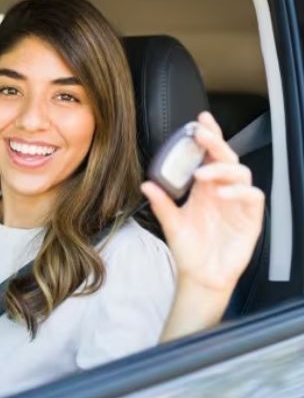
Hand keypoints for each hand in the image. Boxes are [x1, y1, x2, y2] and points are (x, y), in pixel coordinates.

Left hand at [142, 112, 264, 295]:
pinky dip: (238, 190)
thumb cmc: (189, 249)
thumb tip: (146, 184)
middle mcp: (222, 190)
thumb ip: (162, 204)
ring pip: (241, 172)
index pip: (208, 156)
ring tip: (202, 173)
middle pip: (225, 157)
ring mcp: (238, 202)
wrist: (202, 276)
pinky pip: (252, 195)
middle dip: (215, 143)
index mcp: (203, 188)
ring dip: (222, 168)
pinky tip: (222, 192)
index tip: (199, 121)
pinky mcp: (250, 217)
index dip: (207, 137)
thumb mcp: (171, 224)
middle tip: (201, 134)